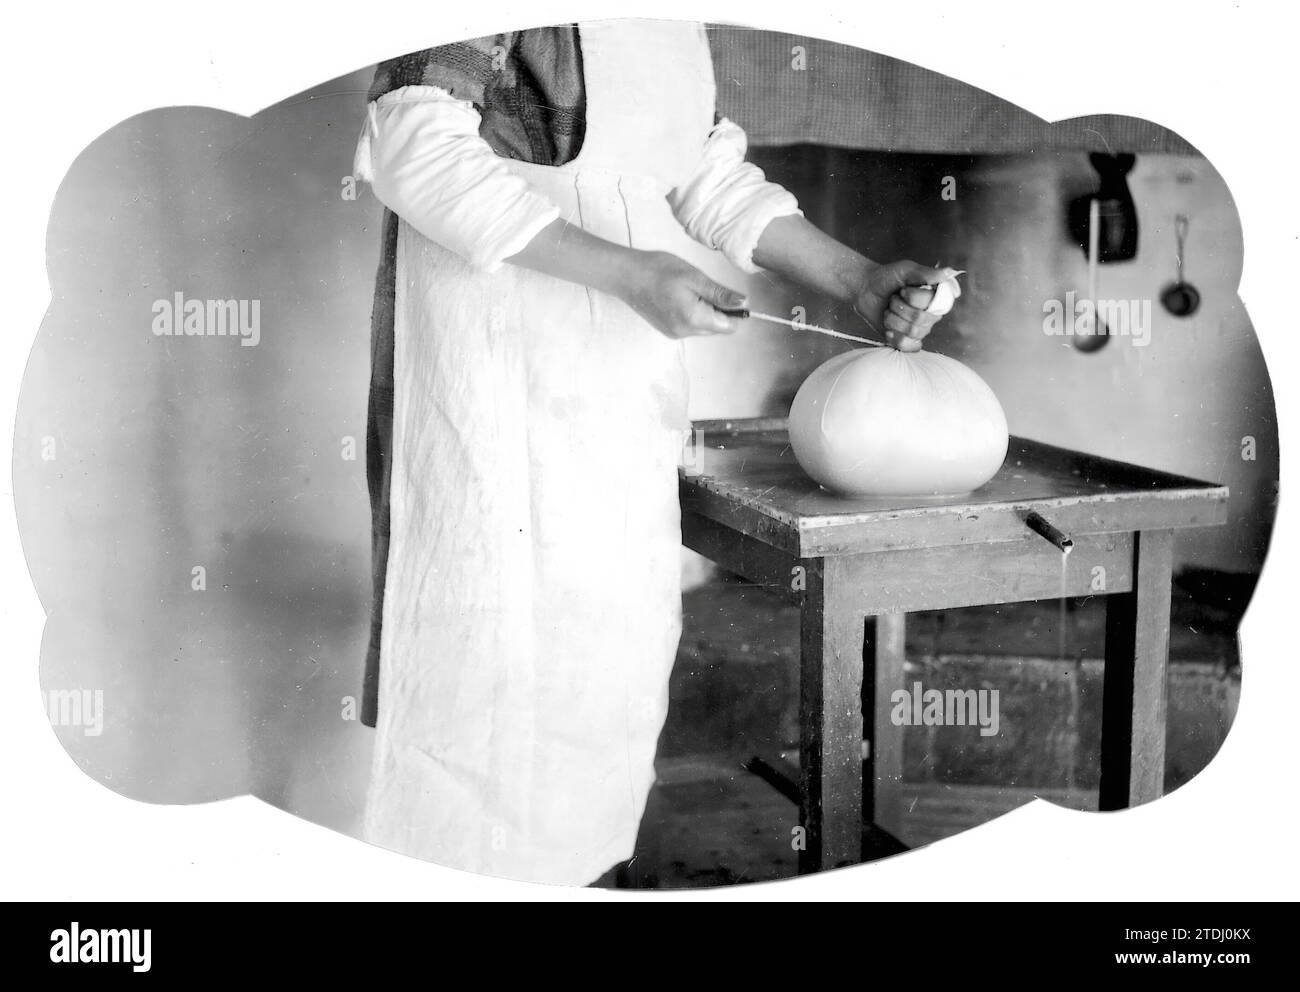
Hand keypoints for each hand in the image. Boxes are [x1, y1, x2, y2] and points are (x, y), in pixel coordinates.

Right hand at [618, 251, 746, 339]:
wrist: (628, 276)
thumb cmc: (659, 271)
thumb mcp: (695, 278)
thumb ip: (720, 294)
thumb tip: (743, 303)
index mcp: (694, 319)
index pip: (729, 326)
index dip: (733, 310)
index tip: (725, 293)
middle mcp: (686, 332)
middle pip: (717, 328)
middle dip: (718, 310)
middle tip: (702, 288)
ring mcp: (676, 333)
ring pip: (704, 327)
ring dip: (705, 311)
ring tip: (688, 291)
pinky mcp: (669, 331)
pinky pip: (691, 326)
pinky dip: (692, 313)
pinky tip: (679, 297)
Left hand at [852, 260, 961, 352]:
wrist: (866, 290)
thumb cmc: (887, 277)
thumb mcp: (906, 270)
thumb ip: (927, 273)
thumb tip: (950, 272)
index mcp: (935, 296)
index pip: (934, 303)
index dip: (915, 298)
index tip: (903, 290)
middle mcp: (931, 313)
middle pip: (921, 319)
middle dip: (900, 308)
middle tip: (892, 300)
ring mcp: (920, 328)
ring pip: (913, 332)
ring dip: (893, 320)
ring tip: (888, 311)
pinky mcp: (907, 339)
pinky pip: (911, 347)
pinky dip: (896, 339)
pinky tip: (888, 330)